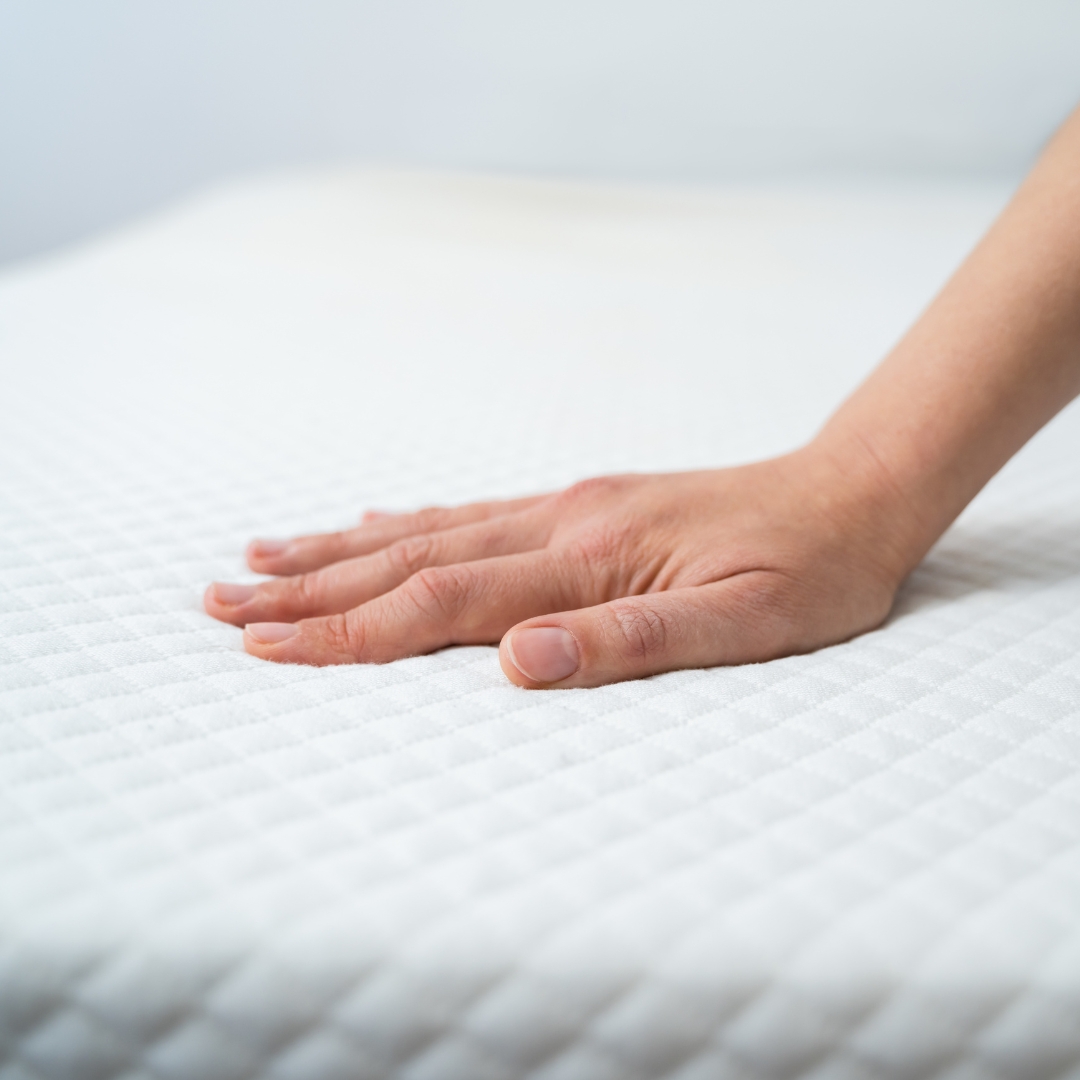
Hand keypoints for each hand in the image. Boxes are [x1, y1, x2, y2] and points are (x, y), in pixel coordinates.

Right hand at [204, 447, 910, 687]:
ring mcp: (563, 507)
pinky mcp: (579, 504)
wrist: (848, 493)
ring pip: (426, 531)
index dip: (349, 629)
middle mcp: (558, 522)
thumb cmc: (807, 569)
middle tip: (223, 600)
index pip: (442, 604)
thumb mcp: (744, 623)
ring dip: (339, 550)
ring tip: (264, 555)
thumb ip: (631, 641)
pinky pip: (470, 513)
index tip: (268, 645)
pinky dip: (405, 523)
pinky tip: (370, 522)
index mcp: (587, 558)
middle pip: (409, 560)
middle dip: (311, 587)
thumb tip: (520, 664)